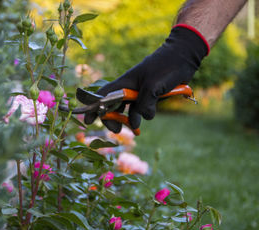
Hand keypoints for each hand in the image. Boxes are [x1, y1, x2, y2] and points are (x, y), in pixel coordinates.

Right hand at [84, 25, 207, 132]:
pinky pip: (142, 109)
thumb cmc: (166, 66)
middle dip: (112, 119)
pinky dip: (143, 115)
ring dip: (130, 120)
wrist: (184, 56)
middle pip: (113, 106)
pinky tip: (148, 115)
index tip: (88, 121)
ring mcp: (139, 92)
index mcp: (124, 82)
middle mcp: (129, 88)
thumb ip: (144, 104)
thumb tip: (138, 121)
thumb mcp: (153, 86)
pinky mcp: (150, 95)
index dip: (93, 107)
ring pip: (129, 110)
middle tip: (117, 131)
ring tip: (135, 129)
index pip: (103, 95)